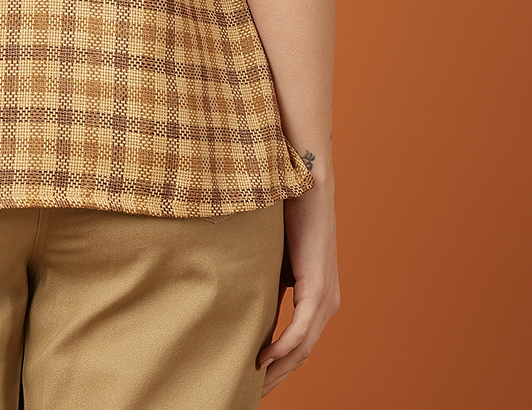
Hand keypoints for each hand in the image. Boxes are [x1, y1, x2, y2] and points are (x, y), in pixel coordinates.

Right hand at [258, 182, 339, 396]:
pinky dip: (282, 349)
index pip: (300, 346)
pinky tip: (263, 360)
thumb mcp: (274, 261)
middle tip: (250, 394)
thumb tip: (244, 304)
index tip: (256, 381)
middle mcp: (328, 304)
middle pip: (302, 356)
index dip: (279, 368)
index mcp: (319, 298)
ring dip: (277, 371)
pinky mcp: (317, 288)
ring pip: (302, 349)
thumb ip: (268, 285)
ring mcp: (325, 298)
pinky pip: (300, 330)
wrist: (305, 184)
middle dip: (276, 378)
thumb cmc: (288, 216)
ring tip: (253, 386)